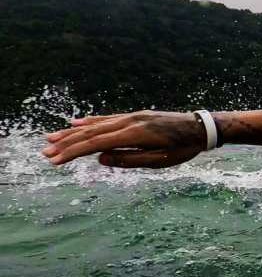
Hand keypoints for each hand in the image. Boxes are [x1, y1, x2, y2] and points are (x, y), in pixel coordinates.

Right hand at [42, 111, 205, 167]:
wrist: (201, 128)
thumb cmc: (183, 148)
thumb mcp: (159, 161)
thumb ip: (129, 160)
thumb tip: (100, 158)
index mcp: (135, 134)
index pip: (96, 143)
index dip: (74, 152)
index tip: (55, 160)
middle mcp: (130, 121)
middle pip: (91, 133)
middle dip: (66, 143)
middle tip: (45, 153)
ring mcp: (132, 116)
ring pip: (97, 124)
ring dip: (73, 132)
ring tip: (52, 138)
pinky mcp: (135, 115)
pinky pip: (108, 118)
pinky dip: (90, 121)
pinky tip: (76, 123)